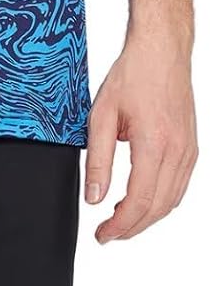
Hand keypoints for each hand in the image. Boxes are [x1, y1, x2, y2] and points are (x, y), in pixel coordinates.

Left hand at [83, 32, 197, 242]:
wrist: (162, 51)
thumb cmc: (133, 75)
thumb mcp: (102, 114)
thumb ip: (97, 159)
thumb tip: (93, 197)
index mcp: (154, 143)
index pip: (139, 201)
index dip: (120, 226)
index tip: (102, 234)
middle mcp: (177, 151)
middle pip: (158, 208)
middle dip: (132, 228)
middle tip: (108, 234)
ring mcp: (189, 151)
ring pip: (172, 201)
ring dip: (147, 218)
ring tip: (121, 221)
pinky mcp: (192, 148)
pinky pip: (179, 186)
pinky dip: (161, 202)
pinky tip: (143, 201)